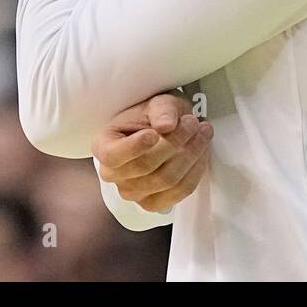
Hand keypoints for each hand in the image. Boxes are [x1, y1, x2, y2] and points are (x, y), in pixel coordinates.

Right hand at [92, 91, 213, 213]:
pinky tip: (202, 152)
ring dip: (191, 154)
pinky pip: (179, 192)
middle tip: (193, 122)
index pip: (114, 155)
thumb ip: (161, 110)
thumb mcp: (157, 102)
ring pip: (166, 179)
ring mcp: (132, 193)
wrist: (162, 129)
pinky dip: (196, 171)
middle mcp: (112, 174)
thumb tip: (166, 125)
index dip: (134, 147)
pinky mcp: (153, 204)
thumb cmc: (153, 116)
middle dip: (175, 142)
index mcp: (104, 146)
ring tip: (202, 132)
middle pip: (146, 166)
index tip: (154, 133)